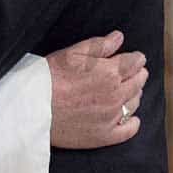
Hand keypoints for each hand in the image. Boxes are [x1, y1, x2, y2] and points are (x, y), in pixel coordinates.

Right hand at [47, 31, 147, 148]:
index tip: (137, 57)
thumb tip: (119, 38)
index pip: (134, 63)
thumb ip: (99, 45)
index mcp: (109, 73)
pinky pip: (128, 130)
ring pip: (134, 103)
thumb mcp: (72, 53)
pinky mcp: (104, 135)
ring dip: (135, 94)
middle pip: (137, 83)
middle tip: (136, 72)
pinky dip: (133, 122)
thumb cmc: (50, 76)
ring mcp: (111, 117)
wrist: (33, 107)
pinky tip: (131, 118)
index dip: (137, 58)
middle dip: (138, 74)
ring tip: (130, 90)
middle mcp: (115, 95)